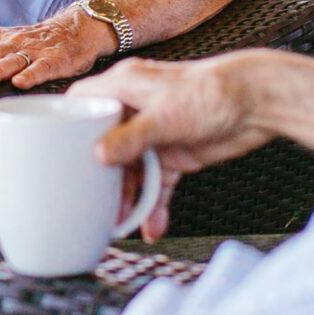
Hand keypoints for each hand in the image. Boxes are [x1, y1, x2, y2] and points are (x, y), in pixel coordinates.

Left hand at [0, 8, 115, 87]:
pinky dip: (30, 75)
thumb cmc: (38, 42)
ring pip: (12, 60)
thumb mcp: (12, 42)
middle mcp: (15, 42)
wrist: (77, 29)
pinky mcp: (55, 60)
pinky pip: (41, 67)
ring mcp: (35, 51)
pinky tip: (20, 82)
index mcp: (2, 38)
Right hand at [71, 52, 277, 240]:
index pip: (81, 102)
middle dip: (98, 176)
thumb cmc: (213, 92)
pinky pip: (157, 185)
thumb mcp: (165, 116)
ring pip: (130, 170)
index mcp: (124, 87)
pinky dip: (155, 206)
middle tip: (89, 203)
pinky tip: (152, 227)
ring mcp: (156, 134)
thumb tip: (98, 156)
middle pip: (104, 145)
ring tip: (121, 223)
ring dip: (127, 197)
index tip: (52, 150)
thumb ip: (130, 138)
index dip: (66, 123)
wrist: (260, 102)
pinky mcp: (176, 154)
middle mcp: (136, 109)